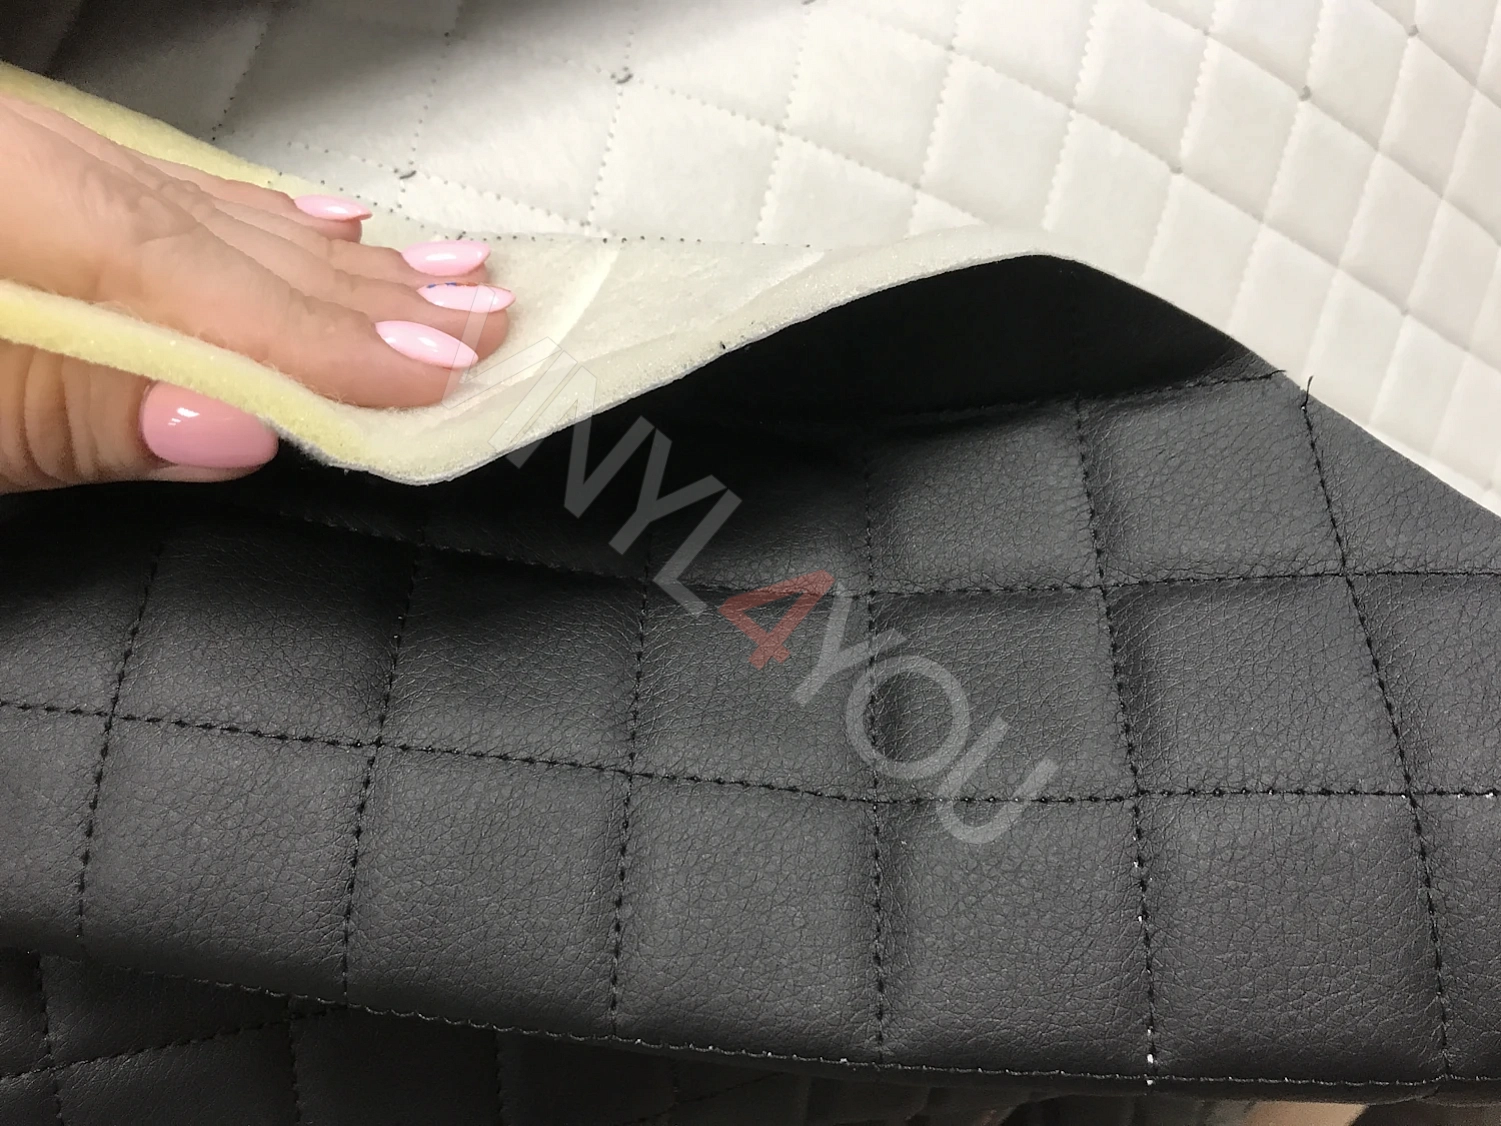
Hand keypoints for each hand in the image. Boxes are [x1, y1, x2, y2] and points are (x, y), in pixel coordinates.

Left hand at [0, 92, 514, 491]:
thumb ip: (70, 410)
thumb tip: (229, 426)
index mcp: (8, 206)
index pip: (202, 287)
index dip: (328, 341)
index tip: (440, 374)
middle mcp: (33, 166)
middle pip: (232, 240)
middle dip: (369, 293)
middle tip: (488, 319)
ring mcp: (32, 160)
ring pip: (220, 215)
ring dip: (340, 262)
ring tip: (448, 277)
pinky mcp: (29, 173)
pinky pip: (174, 193)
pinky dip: (260, 222)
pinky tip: (323, 223)